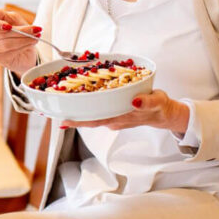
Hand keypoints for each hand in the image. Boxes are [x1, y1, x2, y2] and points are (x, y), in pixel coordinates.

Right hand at [0, 6, 40, 75]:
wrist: (25, 48)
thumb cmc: (16, 29)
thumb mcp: (12, 18)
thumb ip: (0, 14)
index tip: (9, 25)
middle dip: (18, 31)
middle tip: (34, 29)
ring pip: (6, 44)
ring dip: (24, 38)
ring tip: (36, 35)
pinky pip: (11, 52)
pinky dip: (24, 45)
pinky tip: (32, 42)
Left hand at [59, 90, 189, 133]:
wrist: (165, 113)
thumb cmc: (161, 106)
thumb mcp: (157, 101)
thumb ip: (147, 102)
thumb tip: (134, 102)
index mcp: (120, 117)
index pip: (94, 121)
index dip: (78, 121)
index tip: (62, 119)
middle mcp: (114, 119)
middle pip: (88, 119)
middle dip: (71, 115)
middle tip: (52, 109)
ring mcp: (114, 117)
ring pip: (92, 115)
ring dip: (78, 110)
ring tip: (60, 102)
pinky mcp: (115, 112)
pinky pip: (98, 110)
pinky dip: (88, 104)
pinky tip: (80, 97)